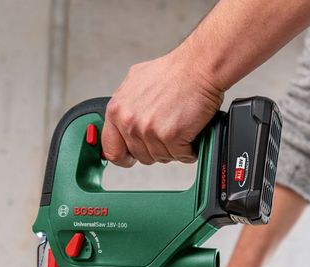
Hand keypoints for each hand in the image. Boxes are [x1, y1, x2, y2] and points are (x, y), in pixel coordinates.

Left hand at [101, 44, 223, 166]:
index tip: (131, 157)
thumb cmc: (173, 73)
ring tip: (179, 126)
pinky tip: (190, 132)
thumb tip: (122, 124)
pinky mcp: (170, 136)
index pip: (111, 150)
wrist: (199, 66)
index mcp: (117, 110)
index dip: (123, 156)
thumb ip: (125, 108)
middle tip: (166, 130)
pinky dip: (189, 149)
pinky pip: (180, 156)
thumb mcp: (135, 84)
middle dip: (156, 148)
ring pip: (160, 157)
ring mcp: (149, 130)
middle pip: (140, 156)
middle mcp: (129, 121)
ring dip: (173, 148)